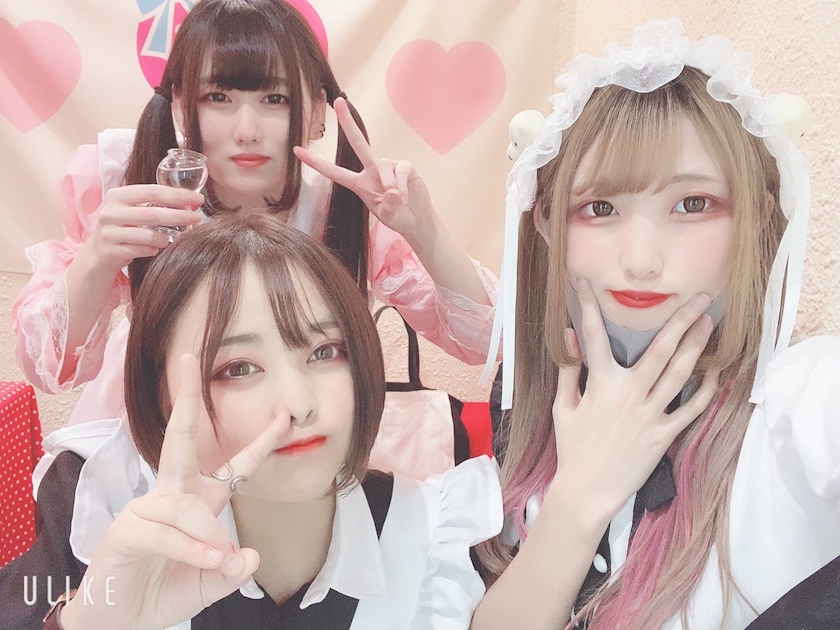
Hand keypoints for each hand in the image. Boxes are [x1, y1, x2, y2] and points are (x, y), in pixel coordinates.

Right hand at [61, 355, 288, 629]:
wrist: (121, 623)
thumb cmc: (165, 591)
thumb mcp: (213, 580)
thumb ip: (233, 568)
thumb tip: (248, 556)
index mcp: (197, 501)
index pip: (234, 467)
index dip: (260, 443)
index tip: (284, 417)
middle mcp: (171, 495)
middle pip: (180, 437)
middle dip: (186, 397)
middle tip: (187, 358)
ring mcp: (145, 510)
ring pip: (186, 506)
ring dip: (209, 537)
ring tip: (220, 563)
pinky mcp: (126, 531)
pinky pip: (167, 532)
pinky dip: (190, 549)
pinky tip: (206, 562)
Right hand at [87, 184, 202, 275]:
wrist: (99, 253)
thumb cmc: (124, 228)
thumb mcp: (134, 210)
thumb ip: (157, 204)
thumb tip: (193, 202)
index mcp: (118, 196)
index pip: (152, 190)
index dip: (177, 194)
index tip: (198, 198)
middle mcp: (110, 212)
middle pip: (152, 213)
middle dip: (179, 216)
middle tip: (197, 218)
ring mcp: (109, 233)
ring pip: (148, 235)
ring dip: (167, 237)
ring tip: (174, 237)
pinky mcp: (111, 252)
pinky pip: (142, 251)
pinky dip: (153, 250)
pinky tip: (155, 249)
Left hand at [292, 97, 435, 241]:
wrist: (418, 220)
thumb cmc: (398, 218)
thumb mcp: (388, 216)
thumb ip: (387, 206)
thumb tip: (392, 190)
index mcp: (359, 184)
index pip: (334, 172)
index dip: (315, 163)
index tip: (297, 151)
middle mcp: (371, 171)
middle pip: (357, 142)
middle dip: (348, 122)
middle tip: (338, 101)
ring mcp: (389, 166)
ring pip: (383, 163)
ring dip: (390, 184)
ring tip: (398, 200)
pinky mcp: (405, 166)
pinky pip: (400, 170)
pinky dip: (402, 185)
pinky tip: (405, 197)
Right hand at [550, 280, 718, 523]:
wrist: (588, 490)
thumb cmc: (573, 447)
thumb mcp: (563, 406)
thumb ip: (569, 369)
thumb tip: (569, 334)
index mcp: (600, 384)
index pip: (593, 336)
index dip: (588, 306)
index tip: (585, 283)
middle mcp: (630, 393)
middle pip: (660, 349)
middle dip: (681, 319)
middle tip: (700, 297)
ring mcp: (651, 414)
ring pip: (680, 373)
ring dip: (697, 345)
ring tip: (710, 323)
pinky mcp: (665, 433)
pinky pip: (690, 408)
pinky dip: (705, 389)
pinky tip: (714, 371)